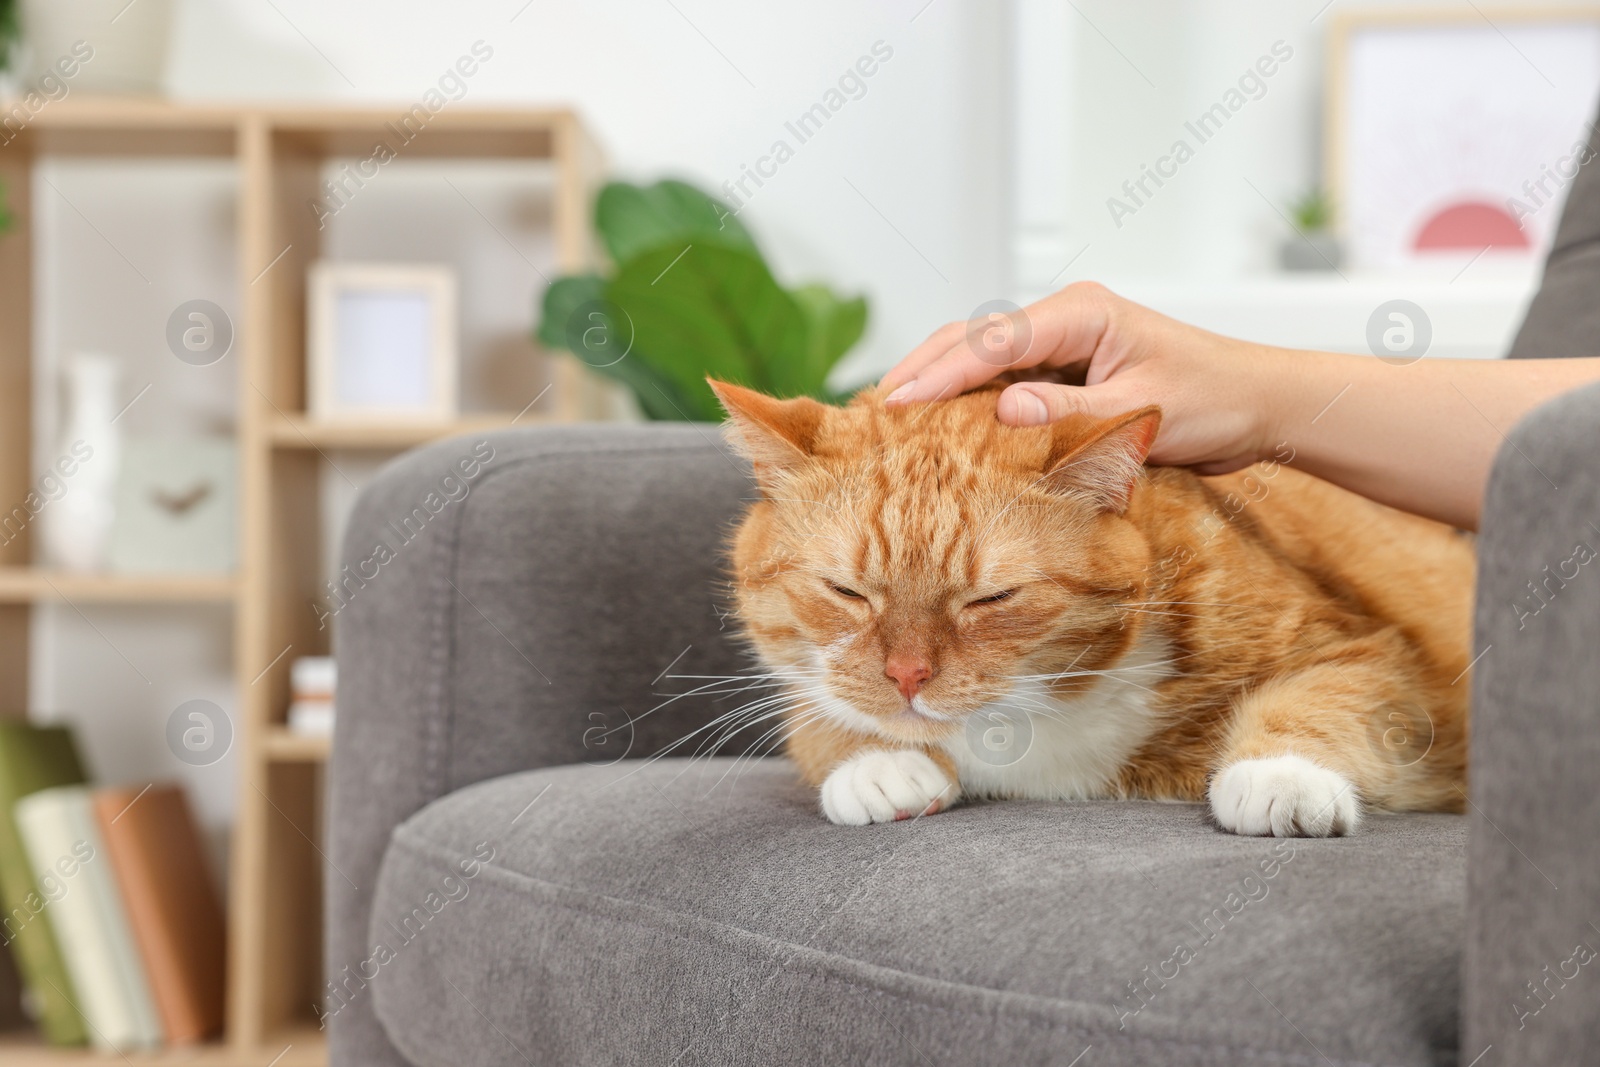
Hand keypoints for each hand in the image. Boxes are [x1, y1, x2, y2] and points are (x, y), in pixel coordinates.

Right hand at [881, 282, 1281, 473]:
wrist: (1256, 406)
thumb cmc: (1213, 400)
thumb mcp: (1141, 410)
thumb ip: (1071, 412)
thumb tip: (1005, 410)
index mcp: (1081, 313)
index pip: (992, 340)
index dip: (940, 373)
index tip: (898, 402)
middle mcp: (1064, 320)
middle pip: (973, 338)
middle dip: (921, 369)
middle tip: (870, 409)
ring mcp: (1062, 345)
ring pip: (980, 359)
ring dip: (937, 383)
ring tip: (888, 416)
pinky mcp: (1065, 372)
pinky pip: (1003, 383)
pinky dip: (966, 402)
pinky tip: (938, 428)